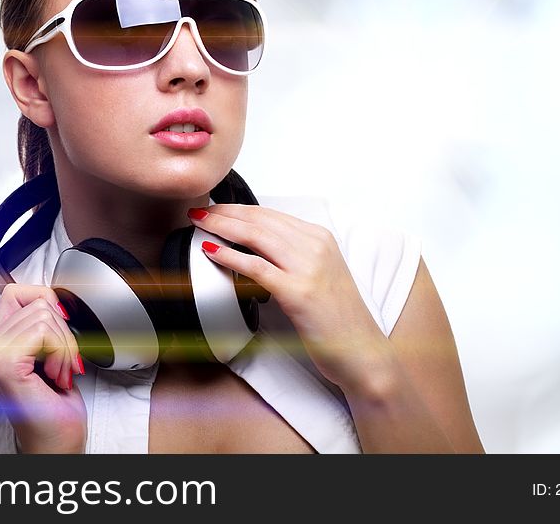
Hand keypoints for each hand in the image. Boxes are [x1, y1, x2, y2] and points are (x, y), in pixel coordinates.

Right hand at [0, 284, 86, 452]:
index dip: (47, 304)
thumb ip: (40, 323)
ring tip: (58, 373)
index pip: (18, 292)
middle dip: (63, 333)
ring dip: (64, 346)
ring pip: (44, 314)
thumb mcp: (48, 352)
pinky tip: (55, 376)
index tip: (57, 335)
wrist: (56, 442)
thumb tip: (49, 296)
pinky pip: (44, 331)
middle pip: (38, 302)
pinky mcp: (4, 363)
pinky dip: (61, 352)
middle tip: (61, 365)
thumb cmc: (55, 405)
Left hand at [188, 205, 389, 388]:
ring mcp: (308, 268)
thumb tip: (256, 246)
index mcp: (321, 238)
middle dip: (225, 212)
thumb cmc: (338, 317)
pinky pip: (257, 267)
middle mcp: (315, 246)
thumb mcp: (320, 273)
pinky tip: (212, 251)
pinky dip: (230, 257)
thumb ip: (294, 255)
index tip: (216, 208)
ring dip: (222, 227)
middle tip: (199, 211)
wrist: (360, 350)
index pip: (270, 215)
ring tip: (199, 223)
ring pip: (256, 237)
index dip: (239, 209)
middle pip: (260, 221)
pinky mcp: (298, 291)